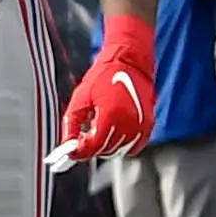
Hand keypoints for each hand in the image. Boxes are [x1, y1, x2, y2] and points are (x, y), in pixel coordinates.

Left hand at [57, 13, 156, 165]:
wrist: (129, 63)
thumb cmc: (103, 77)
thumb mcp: (80, 99)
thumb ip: (72, 124)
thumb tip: (67, 145)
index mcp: (110, 117)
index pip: (94, 146)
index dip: (79, 152)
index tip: (69, 152)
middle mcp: (128, 124)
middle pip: (106, 150)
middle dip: (90, 148)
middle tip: (79, 140)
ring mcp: (141, 126)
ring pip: (119, 150)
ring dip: (105, 147)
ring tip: (94, 132)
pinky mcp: (148, 125)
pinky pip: (133, 146)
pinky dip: (121, 144)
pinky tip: (110, 133)